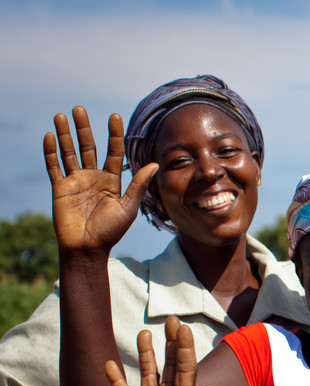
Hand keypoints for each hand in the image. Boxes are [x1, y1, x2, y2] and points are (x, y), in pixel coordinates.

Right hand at [44, 107, 157, 255]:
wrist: (88, 248)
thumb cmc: (111, 231)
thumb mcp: (128, 206)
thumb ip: (138, 184)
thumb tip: (155, 164)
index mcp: (112, 181)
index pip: (113, 152)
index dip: (113, 134)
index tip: (114, 116)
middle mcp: (93, 177)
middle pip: (88, 147)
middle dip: (84, 128)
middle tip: (79, 109)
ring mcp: (76, 182)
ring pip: (69, 152)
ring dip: (65, 135)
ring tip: (61, 115)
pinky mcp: (60, 188)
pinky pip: (54, 167)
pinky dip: (51, 152)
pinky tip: (50, 136)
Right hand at [106, 317, 212, 385]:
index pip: (186, 368)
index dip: (184, 348)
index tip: (183, 327)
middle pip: (169, 364)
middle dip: (170, 343)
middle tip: (171, 319)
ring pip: (148, 373)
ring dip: (146, 354)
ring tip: (144, 333)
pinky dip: (115, 380)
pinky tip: (108, 364)